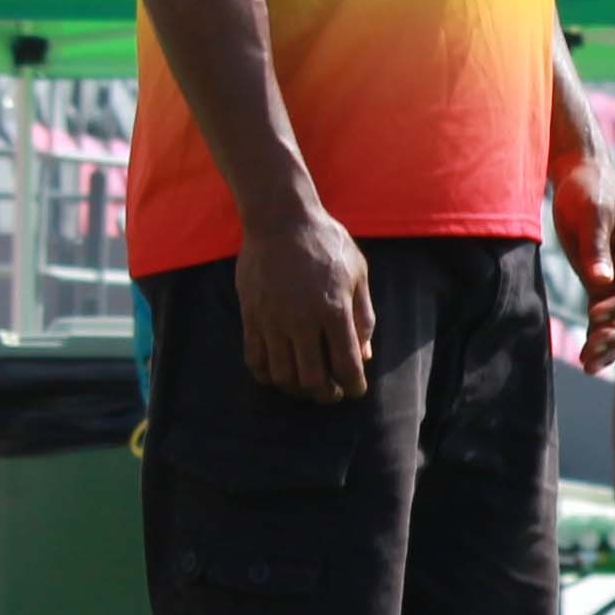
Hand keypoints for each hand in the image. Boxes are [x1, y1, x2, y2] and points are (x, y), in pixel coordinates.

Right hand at [236, 205, 373, 402]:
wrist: (281, 219)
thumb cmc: (327, 243)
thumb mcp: (358, 273)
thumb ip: (363, 316)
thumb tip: (364, 356)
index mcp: (335, 310)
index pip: (346, 365)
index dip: (353, 386)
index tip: (355, 391)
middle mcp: (303, 320)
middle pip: (313, 378)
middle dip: (325, 395)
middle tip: (331, 394)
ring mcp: (273, 320)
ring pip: (282, 375)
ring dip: (296, 389)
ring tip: (306, 386)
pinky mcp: (251, 315)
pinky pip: (254, 359)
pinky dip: (267, 375)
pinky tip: (278, 374)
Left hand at [554, 160, 614, 374]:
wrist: (578, 174)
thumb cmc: (588, 187)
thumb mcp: (591, 212)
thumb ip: (596, 246)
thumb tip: (601, 283)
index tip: (595, 314)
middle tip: (592, 350)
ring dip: (609, 342)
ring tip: (588, 363)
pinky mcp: (602, 282)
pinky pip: (606, 316)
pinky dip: (600, 337)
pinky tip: (591, 360)